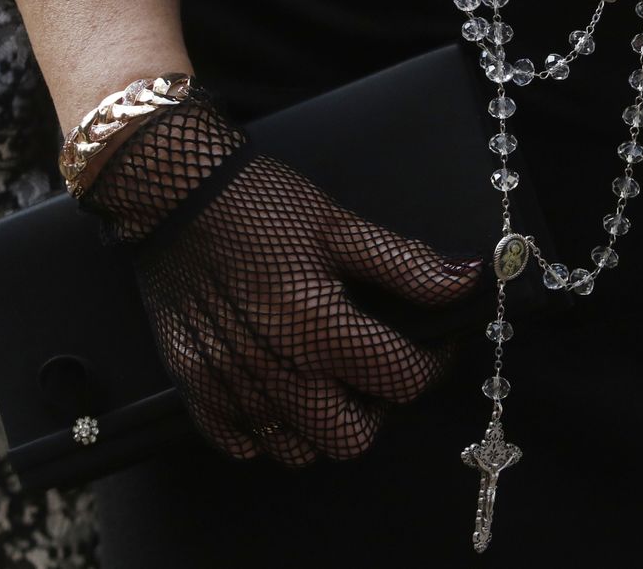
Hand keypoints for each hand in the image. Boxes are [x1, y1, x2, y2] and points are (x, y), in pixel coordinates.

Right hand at [80, 91, 485, 465]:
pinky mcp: (192, 387)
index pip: (403, 380)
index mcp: (318, 326)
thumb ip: (408, 265)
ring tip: (328, 379)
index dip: (432, 363)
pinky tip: (279, 386)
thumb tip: (469, 280)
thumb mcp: (341, 226)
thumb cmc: (260, 203)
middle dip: (377, 408)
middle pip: (351, 439)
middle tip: (376, 367)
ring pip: (296, 451)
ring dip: (323, 424)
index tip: (432, 344)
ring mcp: (229, 385)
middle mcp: (275, 369)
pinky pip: (240, 445)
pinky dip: (266, 430)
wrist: (173, 192)